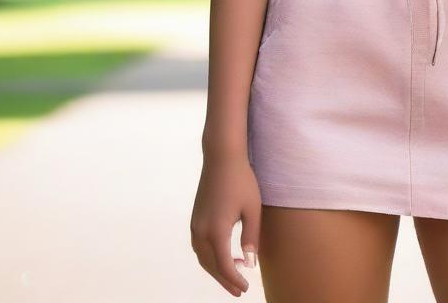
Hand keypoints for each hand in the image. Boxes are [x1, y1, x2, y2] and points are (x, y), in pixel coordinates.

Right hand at [189, 151, 261, 296]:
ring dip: (216, 268)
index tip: (245, 288)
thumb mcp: (252, 208)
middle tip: (238, 290)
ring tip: (234, 272)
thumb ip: (251, 236)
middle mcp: (201, 230)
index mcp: (216, 230)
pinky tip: (225, 253)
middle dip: (224, 280)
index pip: (224, 265)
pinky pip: (200, 246)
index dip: (234, 280)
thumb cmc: (241, 180)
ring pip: (203, 257)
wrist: (222, 157)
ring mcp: (195, 224)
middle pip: (210, 265)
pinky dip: (210, 256)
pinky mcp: (195, 218)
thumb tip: (249, 263)